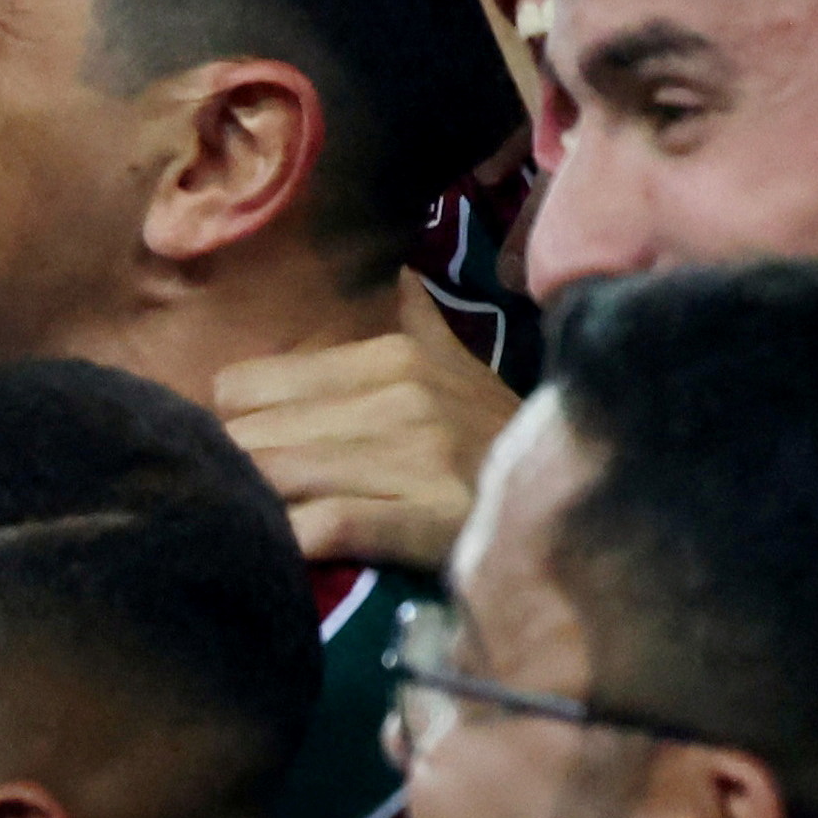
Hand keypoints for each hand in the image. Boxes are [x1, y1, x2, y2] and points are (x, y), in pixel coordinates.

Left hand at [209, 283, 514, 576]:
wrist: (581, 500)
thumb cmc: (493, 439)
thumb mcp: (453, 364)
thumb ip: (411, 313)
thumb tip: (391, 265)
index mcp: (389, 354)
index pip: (242, 386)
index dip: (236, 427)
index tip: (246, 456)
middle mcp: (398, 395)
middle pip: (250, 435)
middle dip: (240, 472)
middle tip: (244, 501)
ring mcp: (416, 458)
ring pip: (276, 475)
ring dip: (256, 506)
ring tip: (256, 527)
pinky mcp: (431, 520)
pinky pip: (329, 525)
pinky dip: (294, 539)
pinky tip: (289, 552)